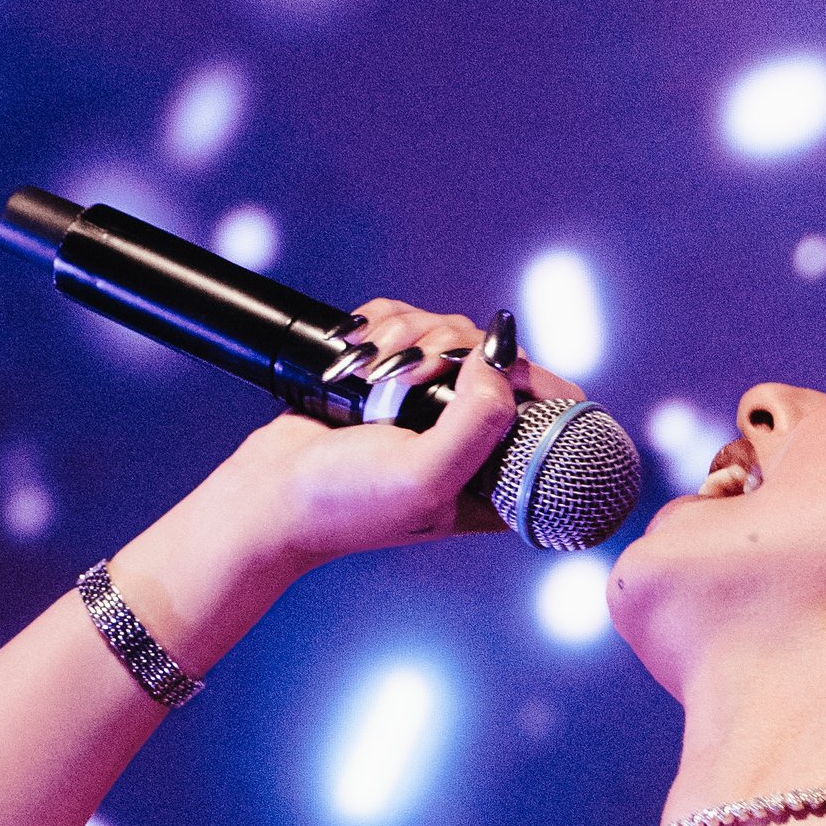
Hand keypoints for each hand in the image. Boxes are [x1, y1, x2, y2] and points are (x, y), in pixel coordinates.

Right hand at [225, 299, 586, 564]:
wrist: (269, 493)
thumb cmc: (347, 502)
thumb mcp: (426, 477)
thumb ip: (478, 423)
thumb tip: (501, 358)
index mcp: (498, 481)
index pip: (556, 416)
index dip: (535, 381)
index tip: (494, 373)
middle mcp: (471, 443)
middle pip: (501, 361)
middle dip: (456, 348)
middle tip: (408, 373)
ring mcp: (430, 407)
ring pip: (452, 334)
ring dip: (408, 334)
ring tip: (370, 372)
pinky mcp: (391, 379)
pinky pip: (408, 323)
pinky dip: (382, 324)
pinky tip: (355, 351)